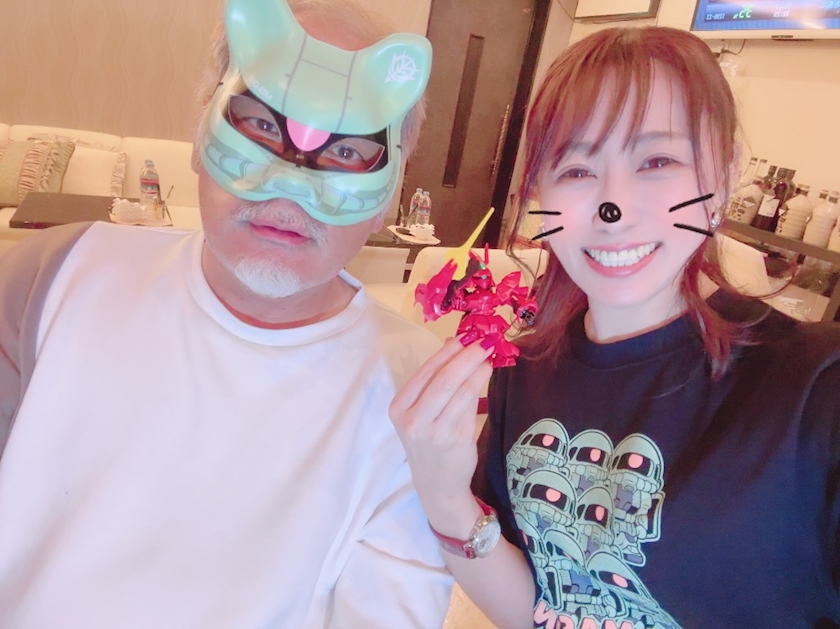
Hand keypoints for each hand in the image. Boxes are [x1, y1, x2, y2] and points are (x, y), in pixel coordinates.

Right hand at [389, 337, 493, 533]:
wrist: (436, 484)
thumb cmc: (430, 443)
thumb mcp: (423, 412)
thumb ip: (437, 380)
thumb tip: (453, 344)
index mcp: (399, 407)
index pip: (425, 372)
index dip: (447, 352)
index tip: (466, 336)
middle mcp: (411, 420)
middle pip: (442, 379)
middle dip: (465, 356)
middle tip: (484, 341)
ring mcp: (432, 432)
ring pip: (457, 391)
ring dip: (476, 368)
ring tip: (489, 355)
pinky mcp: (453, 440)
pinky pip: (468, 406)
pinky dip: (478, 385)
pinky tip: (486, 373)